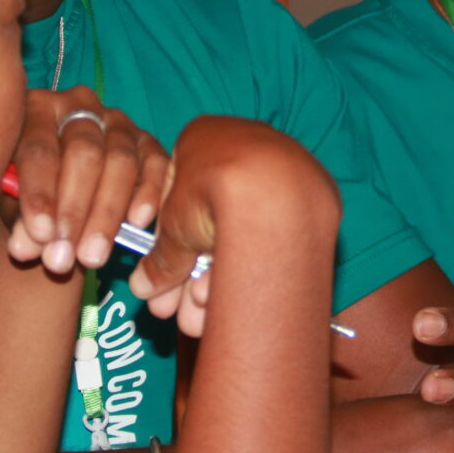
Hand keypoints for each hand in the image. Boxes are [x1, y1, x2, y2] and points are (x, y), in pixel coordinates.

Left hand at [6, 87, 167, 275]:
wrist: (55, 188)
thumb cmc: (26, 192)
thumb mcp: (13, 204)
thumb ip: (18, 222)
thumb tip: (24, 250)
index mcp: (35, 109)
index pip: (39, 150)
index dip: (40, 194)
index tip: (40, 236)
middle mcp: (80, 106)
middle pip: (84, 154)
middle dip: (75, 210)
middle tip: (65, 257)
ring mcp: (118, 122)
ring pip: (120, 161)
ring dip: (107, 213)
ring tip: (91, 258)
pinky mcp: (147, 141)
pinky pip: (156, 164)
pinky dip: (149, 193)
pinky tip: (136, 223)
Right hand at [130, 115, 338, 335]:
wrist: (276, 190)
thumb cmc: (212, 194)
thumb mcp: (174, 229)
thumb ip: (160, 257)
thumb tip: (143, 286)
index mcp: (202, 136)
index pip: (174, 196)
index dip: (166, 245)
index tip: (161, 282)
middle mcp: (245, 143)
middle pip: (211, 219)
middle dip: (192, 273)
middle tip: (180, 311)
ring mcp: (279, 165)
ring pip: (242, 230)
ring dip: (219, 277)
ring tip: (204, 316)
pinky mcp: (310, 192)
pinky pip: (274, 230)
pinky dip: (255, 263)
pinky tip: (239, 299)